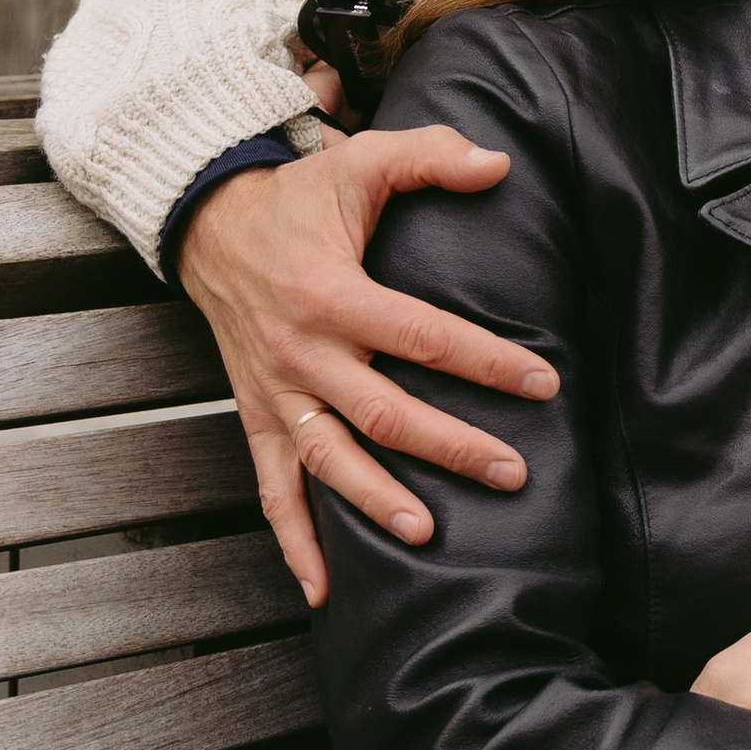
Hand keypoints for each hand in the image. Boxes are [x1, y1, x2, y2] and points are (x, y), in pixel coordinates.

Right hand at [178, 132, 557, 607]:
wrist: (205, 225)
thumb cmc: (297, 196)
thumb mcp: (359, 162)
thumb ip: (430, 157)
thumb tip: (500, 164)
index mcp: (333, 293)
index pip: (424, 336)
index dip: (487, 361)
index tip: (544, 384)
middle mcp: (302, 353)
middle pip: (385, 413)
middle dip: (452, 447)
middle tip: (513, 473)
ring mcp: (277, 394)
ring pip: (332, 461)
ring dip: (377, 503)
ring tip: (430, 536)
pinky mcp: (258, 418)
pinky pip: (273, 490)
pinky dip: (296, 543)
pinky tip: (325, 592)